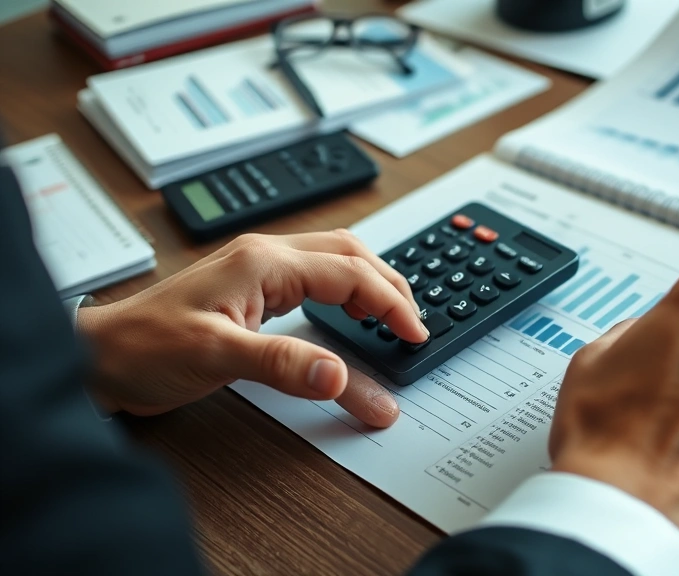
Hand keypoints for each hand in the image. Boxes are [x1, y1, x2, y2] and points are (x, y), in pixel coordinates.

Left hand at [77, 230, 427, 426]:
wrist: (99, 356)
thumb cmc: (143, 348)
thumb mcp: (216, 357)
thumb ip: (283, 363)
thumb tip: (339, 375)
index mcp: (264, 262)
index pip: (350, 273)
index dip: (390, 302)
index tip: (414, 333)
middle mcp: (265, 257)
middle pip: (350, 254)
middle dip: (389, 284)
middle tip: (412, 323)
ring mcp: (258, 270)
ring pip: (335, 261)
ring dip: (370, 284)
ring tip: (392, 316)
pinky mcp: (251, 290)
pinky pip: (314, 280)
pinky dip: (346, 293)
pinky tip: (350, 312)